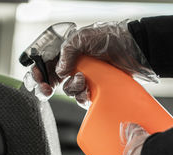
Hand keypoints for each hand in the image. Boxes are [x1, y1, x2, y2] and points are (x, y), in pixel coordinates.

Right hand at [25, 20, 157, 107]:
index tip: (38, 78)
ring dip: (72, 88)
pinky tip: (88, 89)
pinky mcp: (95, 89)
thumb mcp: (83, 37)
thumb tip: (60, 70)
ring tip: (82, 80)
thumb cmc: (111, 37)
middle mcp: (74, 65)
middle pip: (52, 80)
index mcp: (67, 52)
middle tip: (47, 89)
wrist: (134, 50)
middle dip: (46, 86)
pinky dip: (82, 96)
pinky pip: (81, 98)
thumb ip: (67, 51)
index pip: (46, 63)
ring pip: (68, 90)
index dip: (39, 72)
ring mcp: (84, 78)